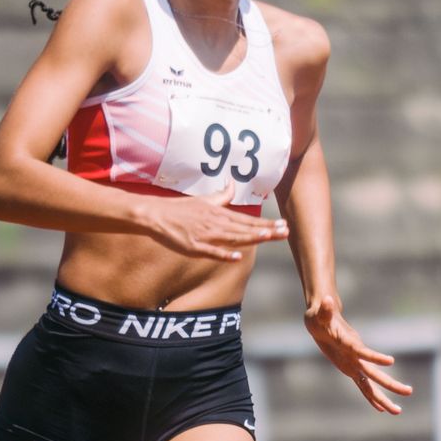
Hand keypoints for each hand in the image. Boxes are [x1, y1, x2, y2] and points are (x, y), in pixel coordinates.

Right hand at [143, 185, 288, 262]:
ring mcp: (204, 235)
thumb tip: (232, 184)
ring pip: (232, 238)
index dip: (266, 224)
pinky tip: (237, 256)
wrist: (155, 214)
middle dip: (266, 231)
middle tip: (285, 232)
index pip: (247, 220)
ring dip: (251, 238)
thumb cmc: (179, 209)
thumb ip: (220, 196)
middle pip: (245, 229)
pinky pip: (211, 251)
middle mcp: (215, 224)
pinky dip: (224, 254)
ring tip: (269, 237)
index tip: (283, 225)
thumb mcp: (202, 200)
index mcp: (219, 214)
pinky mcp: (193, 246)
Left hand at [304, 294, 413, 414]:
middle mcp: (356, 355)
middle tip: (410, 391)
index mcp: (350, 343)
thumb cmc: (320, 316)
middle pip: (375, 373)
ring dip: (384, 398)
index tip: (391, 361)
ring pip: (371, 384)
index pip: (363, 352)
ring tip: (398, 411)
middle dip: (391, 384)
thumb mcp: (319, 313)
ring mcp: (354, 363)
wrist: (324, 318)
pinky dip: (370, 397)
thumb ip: (324, 310)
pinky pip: (362, 386)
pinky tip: (380, 408)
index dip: (375, 357)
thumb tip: (325, 299)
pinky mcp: (350, 368)